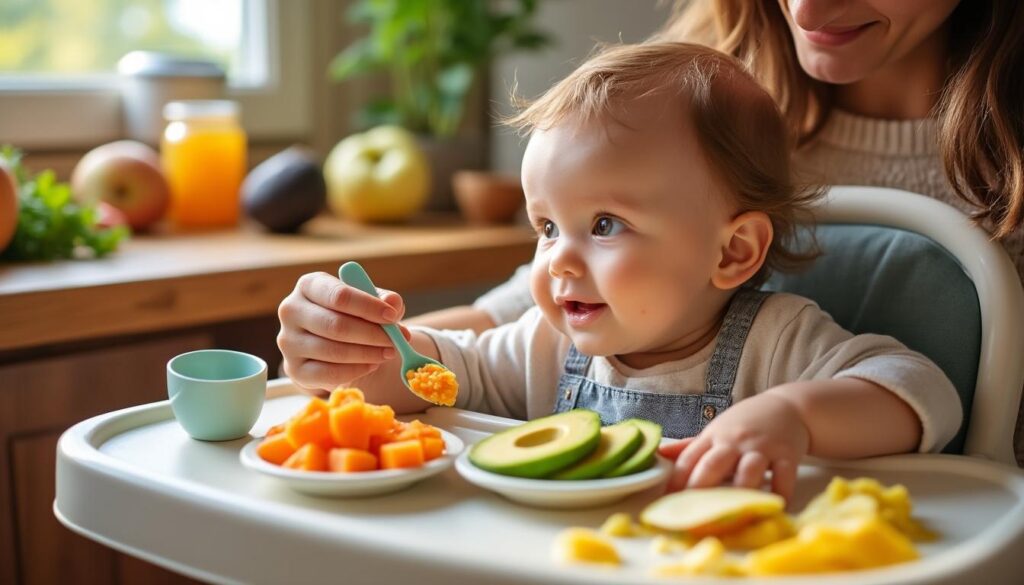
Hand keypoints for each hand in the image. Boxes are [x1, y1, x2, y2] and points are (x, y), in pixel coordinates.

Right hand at [277, 271, 409, 393]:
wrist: (330, 345)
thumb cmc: (351, 315)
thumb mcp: (368, 301)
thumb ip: (383, 299)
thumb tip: (392, 302)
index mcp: (309, 285)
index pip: (339, 295)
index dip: (368, 306)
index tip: (392, 316)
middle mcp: (291, 310)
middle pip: (336, 325)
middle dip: (372, 334)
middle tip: (396, 340)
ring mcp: (289, 341)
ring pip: (333, 351)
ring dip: (368, 353)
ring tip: (389, 352)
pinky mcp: (294, 369)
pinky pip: (328, 373)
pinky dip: (356, 370)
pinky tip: (372, 364)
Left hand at [657, 391, 809, 500]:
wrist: (787, 407)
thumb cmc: (746, 423)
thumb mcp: (717, 430)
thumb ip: (690, 446)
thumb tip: (659, 454)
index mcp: (714, 436)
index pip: (689, 458)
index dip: (676, 480)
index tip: (666, 502)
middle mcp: (734, 441)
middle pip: (713, 465)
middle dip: (699, 489)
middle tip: (692, 515)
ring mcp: (761, 447)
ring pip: (748, 471)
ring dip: (740, 493)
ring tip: (732, 516)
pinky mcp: (787, 453)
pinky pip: (783, 476)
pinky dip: (779, 493)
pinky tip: (773, 509)